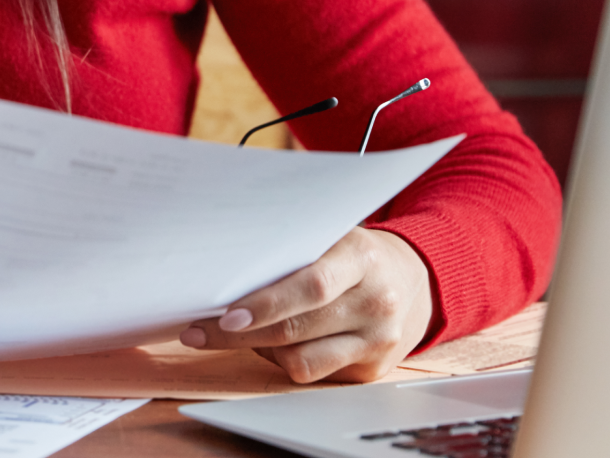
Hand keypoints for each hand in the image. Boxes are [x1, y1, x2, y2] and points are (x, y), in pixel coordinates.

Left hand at [178, 227, 433, 382]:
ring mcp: (377, 341)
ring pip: (301, 361)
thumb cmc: (353, 254)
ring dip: (257, 349)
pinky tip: (272, 343)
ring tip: (232, 333)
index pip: (312, 286)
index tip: (226, 314)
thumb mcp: (332, 236)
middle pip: (297, 329)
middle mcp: (376, 302)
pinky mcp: (372, 370)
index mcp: (362, 258)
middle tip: (197, 332)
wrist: (412, 280)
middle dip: (239, 334)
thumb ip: (291, 248)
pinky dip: (284, 359)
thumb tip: (225, 264)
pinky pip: (313, 373)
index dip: (266, 304)